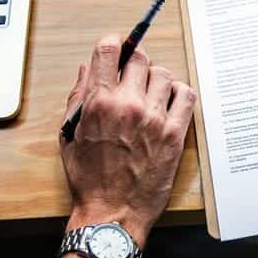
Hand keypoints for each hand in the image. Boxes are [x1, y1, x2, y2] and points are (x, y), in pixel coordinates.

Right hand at [60, 39, 196, 243]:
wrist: (112, 212)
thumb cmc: (89, 178)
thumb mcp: (70, 135)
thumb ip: (77, 97)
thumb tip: (85, 68)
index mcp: (99, 103)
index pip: (109, 51)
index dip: (113, 44)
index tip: (116, 48)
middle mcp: (128, 105)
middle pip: (140, 58)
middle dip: (134, 63)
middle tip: (132, 76)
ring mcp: (155, 118)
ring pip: (164, 74)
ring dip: (156, 80)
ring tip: (149, 95)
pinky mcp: (175, 134)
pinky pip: (187, 96)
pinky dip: (179, 93)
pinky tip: (169, 103)